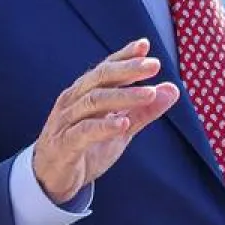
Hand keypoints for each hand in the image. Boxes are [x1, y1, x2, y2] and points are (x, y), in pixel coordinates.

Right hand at [31, 38, 178, 203]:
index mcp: (85, 93)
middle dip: (128, 70)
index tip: (145, 45)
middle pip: (100, 78)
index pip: (106, 68)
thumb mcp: (120, 129)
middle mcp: (73, 101)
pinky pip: (83, 132)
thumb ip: (144, 110)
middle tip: (154, 65)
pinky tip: (123, 124)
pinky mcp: (64, 145)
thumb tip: (173, 89)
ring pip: (94, 102)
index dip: (124, 55)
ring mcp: (66, 122)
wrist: (51, 179)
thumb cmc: (86, 147)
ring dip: (124, 96)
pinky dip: (104, 126)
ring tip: (149, 94)